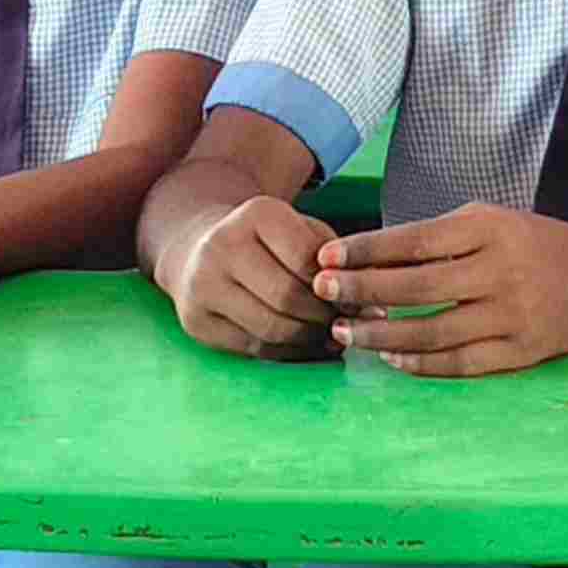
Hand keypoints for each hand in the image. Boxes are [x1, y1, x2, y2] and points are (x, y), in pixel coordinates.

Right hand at [163, 194, 341, 360]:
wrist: (199, 247)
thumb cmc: (267, 240)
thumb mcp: (302, 230)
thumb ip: (337, 260)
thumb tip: (370, 309)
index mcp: (256, 215)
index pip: (307, 259)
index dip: (336, 285)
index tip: (353, 298)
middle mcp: (222, 247)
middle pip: (287, 297)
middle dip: (323, 316)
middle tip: (343, 323)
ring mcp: (202, 286)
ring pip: (271, 328)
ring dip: (308, 338)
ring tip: (328, 334)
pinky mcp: (196, 322)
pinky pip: (254, 348)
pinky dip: (287, 352)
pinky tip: (303, 345)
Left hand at [317, 202, 567, 377]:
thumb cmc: (536, 245)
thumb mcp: (494, 222)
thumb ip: (440, 238)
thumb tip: (369, 259)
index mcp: (490, 228)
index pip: (414, 240)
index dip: (365, 250)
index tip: (326, 256)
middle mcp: (501, 270)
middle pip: (415, 286)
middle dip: (361, 290)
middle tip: (321, 292)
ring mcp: (512, 315)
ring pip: (431, 332)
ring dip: (380, 336)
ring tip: (344, 334)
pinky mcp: (521, 352)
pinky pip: (458, 363)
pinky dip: (419, 363)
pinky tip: (390, 358)